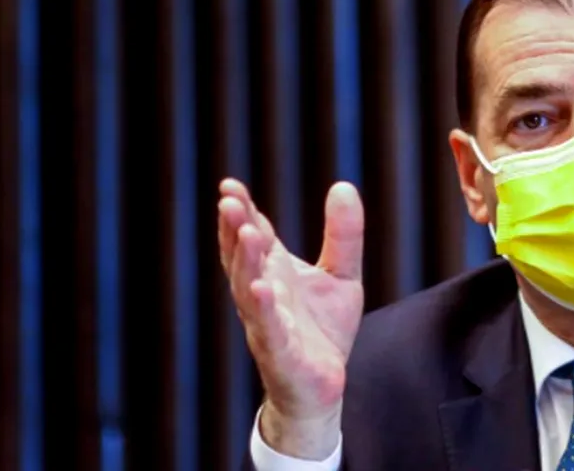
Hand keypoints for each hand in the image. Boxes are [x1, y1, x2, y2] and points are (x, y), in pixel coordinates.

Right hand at [217, 178, 364, 458]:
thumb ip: (344, 234)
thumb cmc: (323, 329)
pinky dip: (264, 309)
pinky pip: (270, 330)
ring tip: (247, 233)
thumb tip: (343, 185)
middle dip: (234, 231)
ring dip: (246, 262)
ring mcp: (268, 325)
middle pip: (243, 259)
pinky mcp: (282, 355)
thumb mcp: (341, 274)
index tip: (230, 185)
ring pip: (248, 291)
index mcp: (273, 273)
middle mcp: (263, 295)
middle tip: (229, 202)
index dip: (241, 212)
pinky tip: (261, 288)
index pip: (253, 237)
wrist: (325, 387)